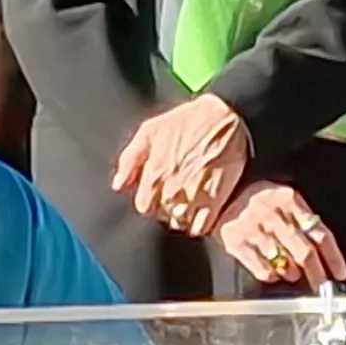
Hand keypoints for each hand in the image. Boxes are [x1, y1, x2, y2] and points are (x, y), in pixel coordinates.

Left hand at [112, 97, 251, 235]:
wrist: (227, 117)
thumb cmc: (187, 121)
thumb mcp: (150, 130)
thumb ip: (130, 159)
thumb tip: (118, 185)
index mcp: (155, 174)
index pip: (144, 207)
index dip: (150, 200)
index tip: (158, 192)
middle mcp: (173, 189)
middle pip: (162, 216)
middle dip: (166, 207)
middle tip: (175, 192)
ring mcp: (195, 197)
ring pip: (181, 223)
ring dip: (182, 216)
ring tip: (188, 201)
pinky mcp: (216, 201)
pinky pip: (201, 227)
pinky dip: (199, 223)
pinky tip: (201, 210)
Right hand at [213, 180, 345, 287]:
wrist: (220, 194)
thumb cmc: (257, 200)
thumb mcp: (283, 199)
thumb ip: (302, 219)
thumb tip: (323, 253)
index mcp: (289, 199)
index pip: (319, 232)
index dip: (333, 257)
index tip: (339, 273)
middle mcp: (272, 214)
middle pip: (304, 251)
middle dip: (317, 273)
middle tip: (321, 285)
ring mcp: (253, 228)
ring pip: (283, 262)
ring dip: (292, 273)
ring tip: (293, 274)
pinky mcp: (235, 242)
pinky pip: (262, 269)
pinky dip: (272, 275)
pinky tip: (273, 273)